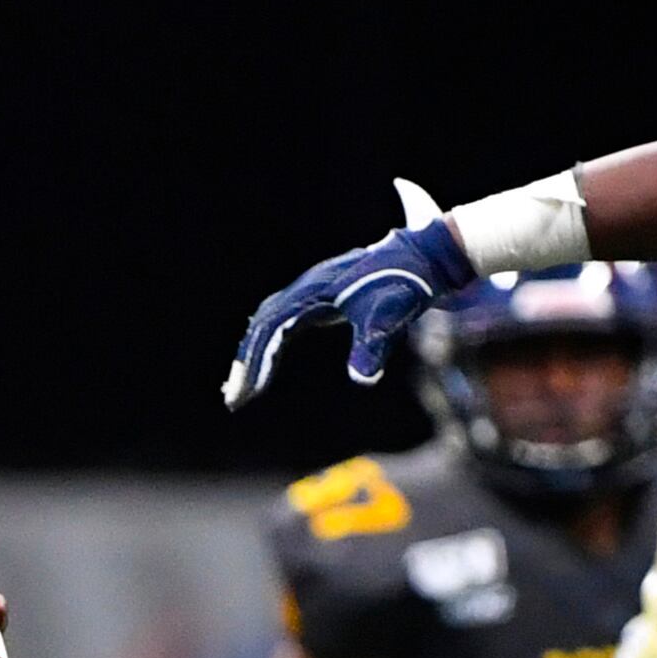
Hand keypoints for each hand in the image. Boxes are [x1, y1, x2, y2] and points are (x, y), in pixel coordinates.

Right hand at [224, 180, 477, 408]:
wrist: (422, 259)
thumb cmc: (405, 286)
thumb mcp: (389, 318)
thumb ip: (373, 347)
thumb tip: (362, 378)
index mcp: (314, 290)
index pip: (273, 327)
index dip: (256, 360)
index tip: (247, 391)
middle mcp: (306, 287)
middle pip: (262, 324)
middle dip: (245, 362)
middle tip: (233, 398)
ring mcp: (310, 290)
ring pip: (268, 322)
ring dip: (252, 354)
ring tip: (241, 388)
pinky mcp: (318, 297)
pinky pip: (282, 322)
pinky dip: (268, 345)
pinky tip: (264, 366)